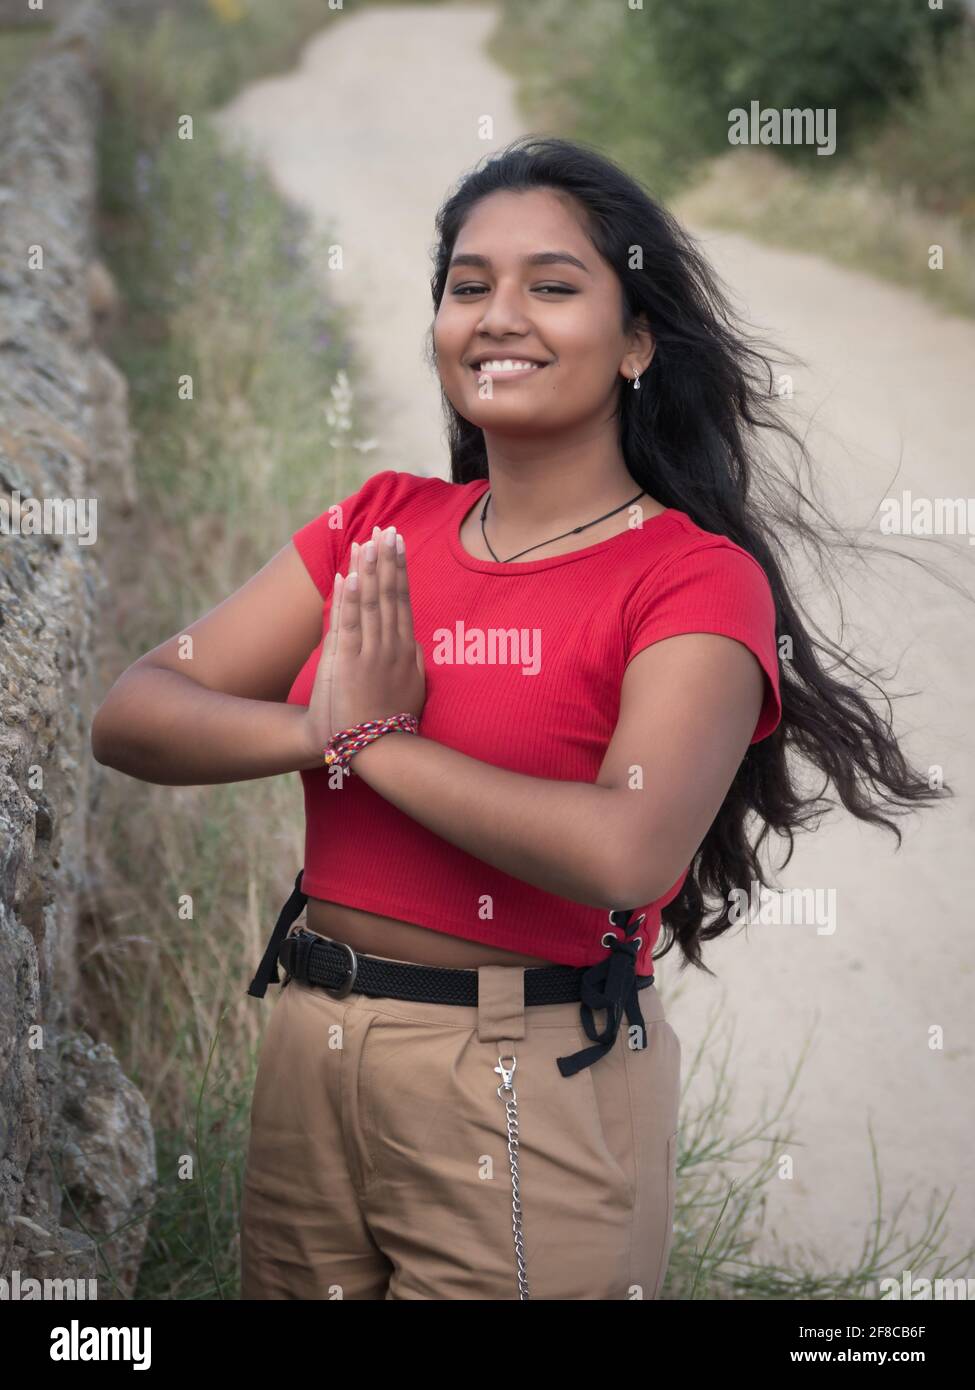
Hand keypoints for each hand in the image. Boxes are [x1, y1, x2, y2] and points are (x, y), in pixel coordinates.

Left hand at [328, 523, 425, 738]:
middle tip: (386, 529)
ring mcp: (371, 654)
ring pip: (370, 603)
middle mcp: (391, 646)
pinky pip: (349, 626)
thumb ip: (416, 662)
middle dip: (387, 560)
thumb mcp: (415, 689)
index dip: (400, 569)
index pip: (403, 599)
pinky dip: (348, 600)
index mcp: (407, 650)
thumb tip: (417, 643)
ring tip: (367, 542)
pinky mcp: (350, 664)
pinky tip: (347, 577)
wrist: (379, 749)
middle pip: (389, 594)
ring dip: (368, 571)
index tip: (397, 544)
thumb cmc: (394, 722)